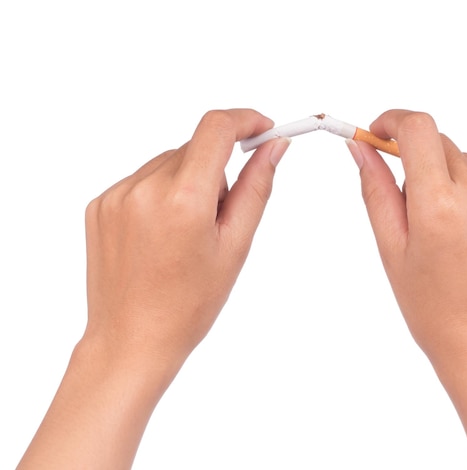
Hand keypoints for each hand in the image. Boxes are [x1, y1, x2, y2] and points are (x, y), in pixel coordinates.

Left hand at [18, 109, 289, 468]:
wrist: (131, 340)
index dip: (245, 120)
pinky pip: (142, 179)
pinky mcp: (99, 205)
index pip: (216, 128)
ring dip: (188, 181)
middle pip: (194, 148)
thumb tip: (274, 146)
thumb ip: (256, 187)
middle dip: (218, 167)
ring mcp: (116, 195)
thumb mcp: (235, 246)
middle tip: (222, 214)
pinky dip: (161, 193)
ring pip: (168, 163)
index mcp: (183, 200)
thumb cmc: (189, 304)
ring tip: (187, 232)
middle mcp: (144, 189)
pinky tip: (162, 234)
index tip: (262, 129)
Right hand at [347, 110, 466, 468]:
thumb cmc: (433, 310)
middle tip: (408, 202)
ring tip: (444, 230)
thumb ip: (376, 191)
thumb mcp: (392, 250)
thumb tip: (361, 150)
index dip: (393, 121)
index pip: (418, 129)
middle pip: (442, 144)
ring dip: (448, 180)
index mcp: (440, 207)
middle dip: (417, 159)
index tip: (379, 133)